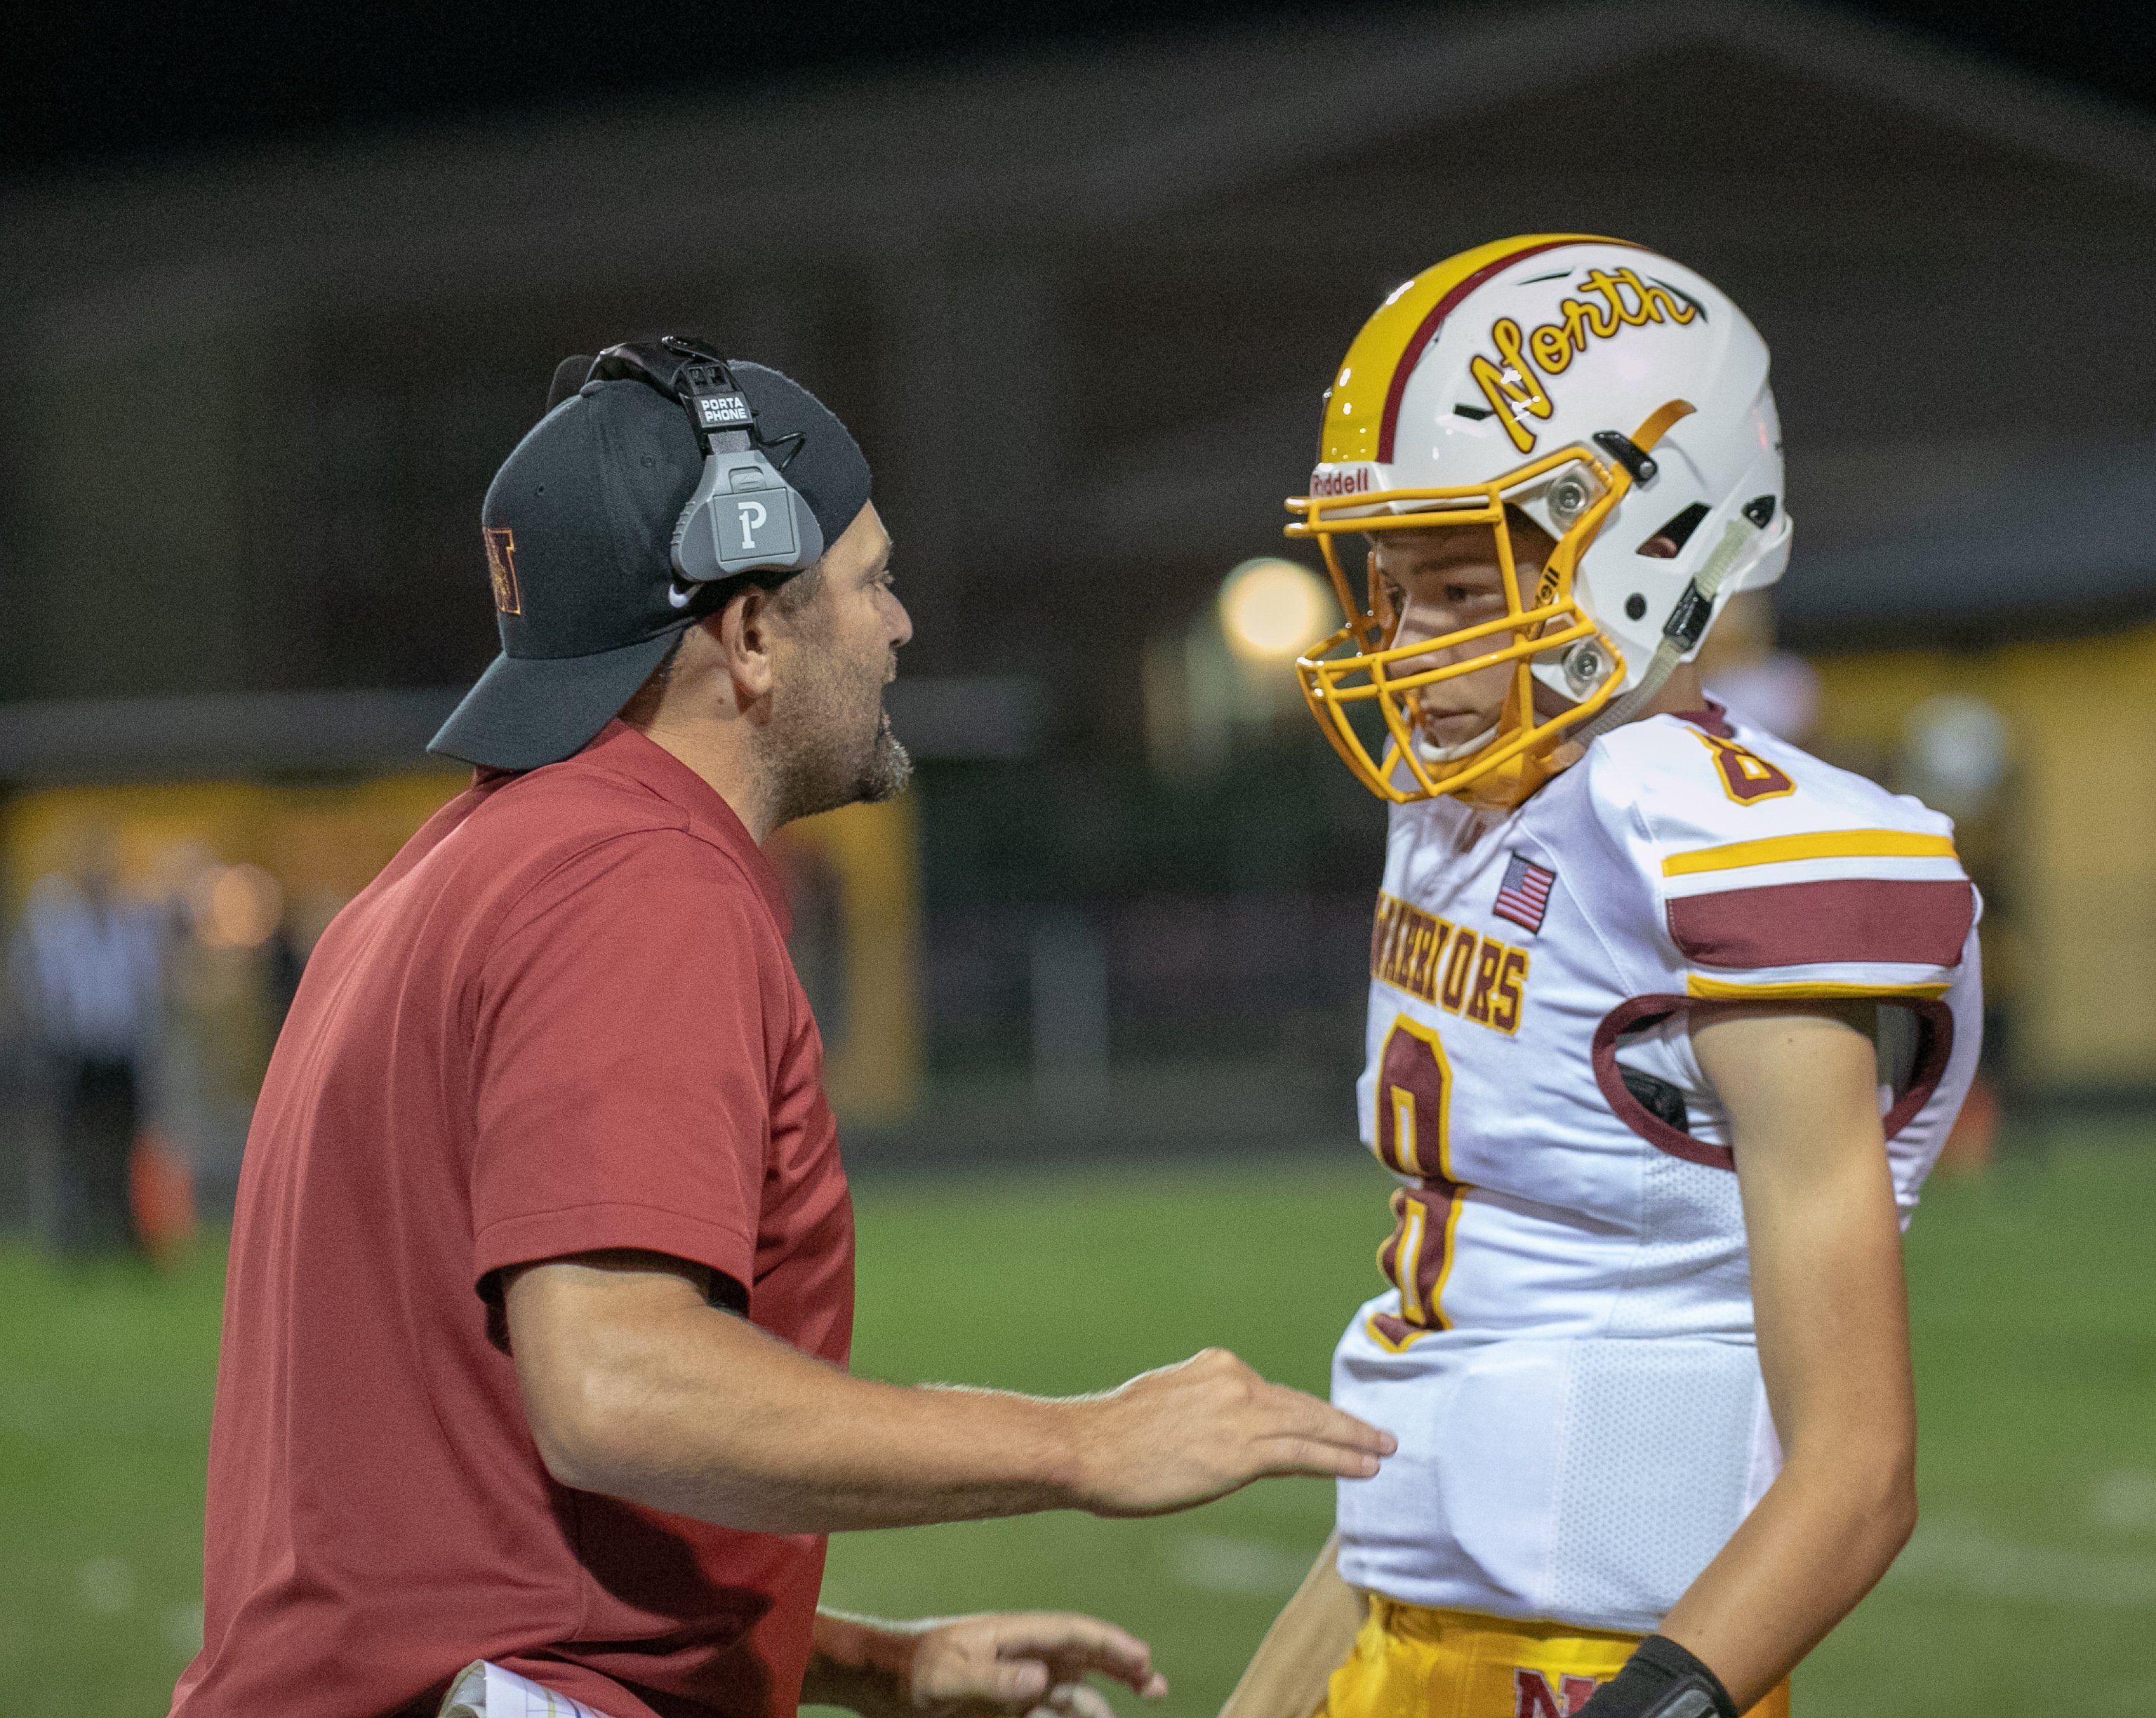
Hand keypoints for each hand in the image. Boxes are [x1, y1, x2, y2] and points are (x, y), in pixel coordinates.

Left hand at [902, 1611, 1168, 1717]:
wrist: (887, 1687)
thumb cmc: (916, 1671)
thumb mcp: (950, 1675)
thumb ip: (994, 1678)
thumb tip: (1042, 1679)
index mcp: (1016, 1634)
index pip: (1073, 1634)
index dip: (1110, 1644)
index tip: (1143, 1658)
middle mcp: (1026, 1657)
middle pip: (1085, 1659)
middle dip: (1123, 1668)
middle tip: (1158, 1687)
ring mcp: (1021, 1686)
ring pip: (1076, 1693)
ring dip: (1104, 1704)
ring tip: (1131, 1715)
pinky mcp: (1013, 1712)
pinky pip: (1054, 1717)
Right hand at [1068, 1349, 1394, 1516]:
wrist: (1085, 1448)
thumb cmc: (1110, 1437)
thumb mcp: (1162, 1401)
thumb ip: (1200, 1406)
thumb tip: (1215, 1428)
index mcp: (1215, 1366)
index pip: (1274, 1394)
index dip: (1309, 1414)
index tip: (1333, 1424)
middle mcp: (1234, 1381)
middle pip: (1303, 1406)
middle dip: (1344, 1423)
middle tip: (1380, 1434)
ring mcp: (1241, 1414)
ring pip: (1313, 1428)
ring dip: (1354, 1441)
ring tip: (1384, 1450)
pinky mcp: (1243, 1452)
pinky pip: (1305, 1454)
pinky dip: (1341, 1459)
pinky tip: (1365, 1466)